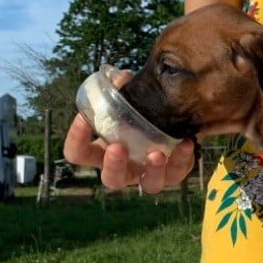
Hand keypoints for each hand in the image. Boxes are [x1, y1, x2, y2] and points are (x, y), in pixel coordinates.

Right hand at [62, 70, 196, 193]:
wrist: (169, 120)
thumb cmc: (137, 113)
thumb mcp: (127, 102)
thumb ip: (121, 90)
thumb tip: (121, 77)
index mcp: (103, 152)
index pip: (78, 155)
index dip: (75, 140)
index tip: (83, 118)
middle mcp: (125, 168)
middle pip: (112, 180)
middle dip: (113, 165)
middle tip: (117, 148)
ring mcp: (150, 174)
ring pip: (150, 185)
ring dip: (153, 171)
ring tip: (156, 154)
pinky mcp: (174, 173)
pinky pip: (179, 172)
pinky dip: (183, 158)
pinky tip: (186, 142)